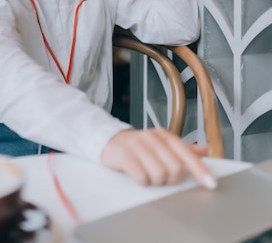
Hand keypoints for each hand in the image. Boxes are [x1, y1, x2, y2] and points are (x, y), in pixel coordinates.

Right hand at [101, 128, 216, 188]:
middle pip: (175, 168)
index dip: (200, 170)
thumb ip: (184, 149)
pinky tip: (137, 175)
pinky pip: (141, 177)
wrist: (110, 141)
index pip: (187, 154)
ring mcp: (137, 145)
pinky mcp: (123, 155)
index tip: (211, 184)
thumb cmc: (140, 147)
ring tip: (147, 174)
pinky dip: (141, 181)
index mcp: (164, 136)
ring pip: (159, 175)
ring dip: (154, 181)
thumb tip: (206, 150)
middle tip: (160, 175)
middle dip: (170, 178)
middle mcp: (152, 138)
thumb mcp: (162, 145)